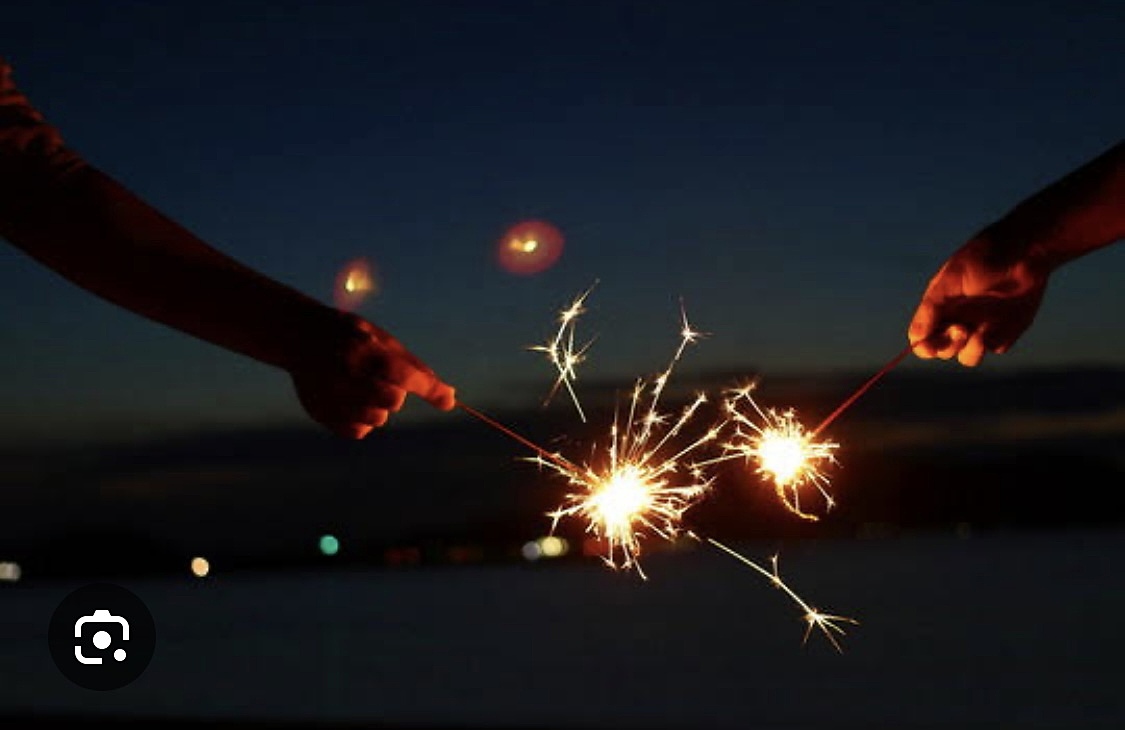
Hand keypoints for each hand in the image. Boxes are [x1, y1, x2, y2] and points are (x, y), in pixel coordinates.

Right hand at [289, 312, 454, 437]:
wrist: (299, 335)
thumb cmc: (352, 336)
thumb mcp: (383, 340)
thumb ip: (415, 369)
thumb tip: (449, 398)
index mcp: (363, 349)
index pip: (403, 376)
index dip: (429, 389)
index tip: (448, 400)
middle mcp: (345, 373)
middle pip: (393, 401)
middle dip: (396, 393)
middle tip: (381, 378)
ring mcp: (329, 395)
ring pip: (377, 419)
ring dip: (378, 407)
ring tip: (362, 387)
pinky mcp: (320, 412)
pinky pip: (359, 431)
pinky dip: (362, 420)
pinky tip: (351, 400)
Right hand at [908, 234, 1049, 366]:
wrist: (1027, 249)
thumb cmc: (984, 257)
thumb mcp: (952, 278)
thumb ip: (931, 308)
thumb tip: (916, 338)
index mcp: (940, 309)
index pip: (923, 339)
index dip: (924, 346)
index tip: (930, 345)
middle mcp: (958, 321)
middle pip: (943, 351)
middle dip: (947, 346)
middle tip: (960, 329)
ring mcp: (982, 328)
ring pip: (968, 357)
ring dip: (970, 351)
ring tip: (977, 336)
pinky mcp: (1006, 331)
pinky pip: (995, 347)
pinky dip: (993, 341)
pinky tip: (1000, 322)